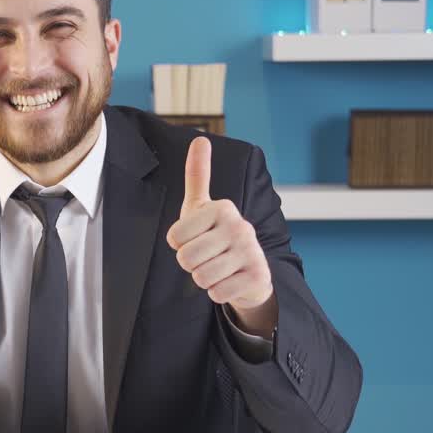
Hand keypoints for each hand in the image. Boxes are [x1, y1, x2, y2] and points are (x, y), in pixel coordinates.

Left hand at [167, 137, 275, 331]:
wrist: (249, 270)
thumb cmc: (216, 234)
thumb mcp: (202, 206)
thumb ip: (198, 174)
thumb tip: (200, 138)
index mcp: (221, 208)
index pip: (174, 238)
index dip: (179, 245)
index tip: (195, 238)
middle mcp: (240, 226)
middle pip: (186, 259)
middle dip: (191, 264)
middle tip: (206, 257)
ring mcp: (251, 251)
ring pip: (201, 277)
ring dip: (204, 279)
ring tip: (218, 268)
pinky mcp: (258, 276)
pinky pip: (217, 293)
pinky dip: (219, 292)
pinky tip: (230, 280)